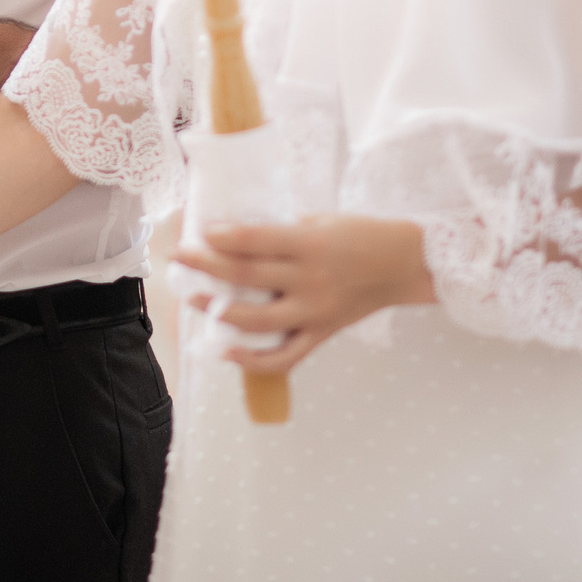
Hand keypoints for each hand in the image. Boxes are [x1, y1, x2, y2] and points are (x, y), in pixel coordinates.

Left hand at [176, 215, 435, 376]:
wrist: (402, 265)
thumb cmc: (359, 234)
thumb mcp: (320, 221)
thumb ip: (281, 234)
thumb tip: (235, 239)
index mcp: (310, 245)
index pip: (256, 241)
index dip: (223, 237)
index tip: (199, 231)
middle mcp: (310, 280)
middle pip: (248, 277)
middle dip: (207, 266)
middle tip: (179, 257)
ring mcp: (315, 312)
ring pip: (258, 320)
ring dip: (219, 311)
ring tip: (192, 298)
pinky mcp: (321, 334)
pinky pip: (285, 357)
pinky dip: (253, 360)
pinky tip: (227, 351)